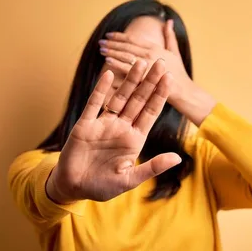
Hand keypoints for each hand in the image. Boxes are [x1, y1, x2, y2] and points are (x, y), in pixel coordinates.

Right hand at [46, 59, 181, 203]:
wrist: (74, 188)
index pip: (151, 112)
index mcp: (134, 139)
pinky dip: (101, 89)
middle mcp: (121, 128)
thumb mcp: (130, 179)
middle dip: (150, 82)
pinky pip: (94, 104)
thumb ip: (153, 167)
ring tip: (140, 62)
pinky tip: (109, 74)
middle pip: (138, 100)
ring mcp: (103, 124)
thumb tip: (177, 158)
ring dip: (130, 80)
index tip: (170, 78)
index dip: (160, 95)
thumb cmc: (103, 186)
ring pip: (119, 98)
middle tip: (160, 62)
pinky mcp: (85, 125)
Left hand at [98, 20, 215, 125]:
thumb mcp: (175, 52)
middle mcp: (150, 54)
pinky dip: (117, 63)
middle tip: (101, 41)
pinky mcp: (145, 77)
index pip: (133, 39)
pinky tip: (107, 60)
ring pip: (126, 55)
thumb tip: (168, 21)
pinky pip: (128, 69)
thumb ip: (169, 36)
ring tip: (101, 49)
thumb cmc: (179, 73)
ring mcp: (148, 65)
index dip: (120, 36)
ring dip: (112, 51)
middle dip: (113, 43)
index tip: (109, 34)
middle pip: (127, 46)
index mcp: (155, 47)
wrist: (184, 90)